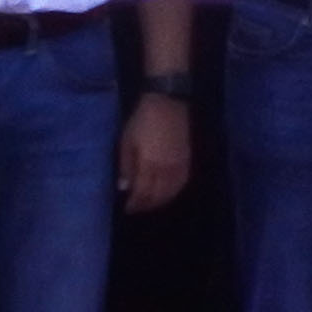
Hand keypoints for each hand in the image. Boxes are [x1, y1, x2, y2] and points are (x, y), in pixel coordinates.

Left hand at [116, 93, 189, 212]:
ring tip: (150, 203)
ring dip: (160, 201)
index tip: (127, 208)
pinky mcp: (187, 161)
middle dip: (146, 205)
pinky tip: (166, 194)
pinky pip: (181, 184)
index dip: (135, 204)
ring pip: (171, 193)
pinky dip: (173, 193)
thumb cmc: (142, 121)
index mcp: (149, 164)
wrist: (167, 103)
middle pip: (157, 196)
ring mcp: (179, 166)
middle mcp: (166, 169)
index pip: (143, 193)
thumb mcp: (127, 141)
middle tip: (137, 208)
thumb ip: (126, 166)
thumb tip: (124, 188)